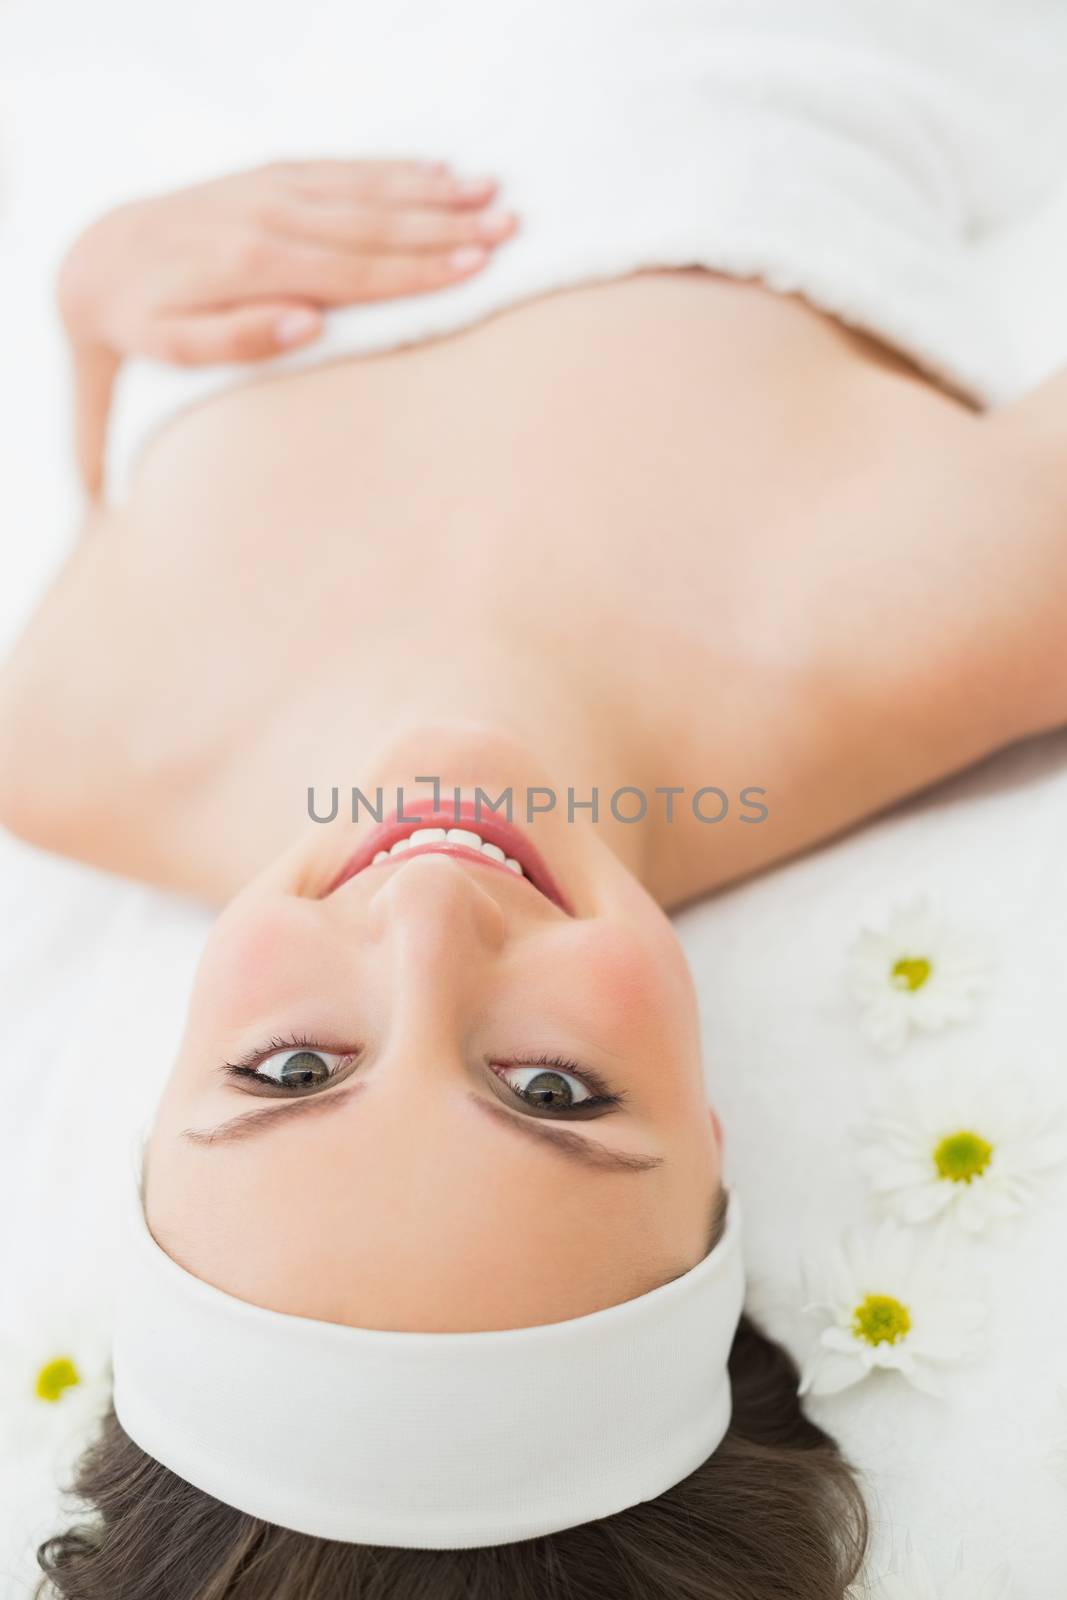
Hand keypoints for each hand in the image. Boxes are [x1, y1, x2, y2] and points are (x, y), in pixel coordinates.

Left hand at [57, 157, 516, 364]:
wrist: (100, 259)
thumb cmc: (144, 321)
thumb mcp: (173, 348)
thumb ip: (237, 340)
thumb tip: (309, 326)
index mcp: (250, 264)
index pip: (352, 270)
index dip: (418, 271)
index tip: (474, 269)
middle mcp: (266, 215)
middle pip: (371, 224)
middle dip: (444, 227)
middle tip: (508, 228)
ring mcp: (269, 187)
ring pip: (364, 188)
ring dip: (432, 192)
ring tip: (491, 194)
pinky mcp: (270, 174)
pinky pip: (342, 168)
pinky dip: (392, 169)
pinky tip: (437, 170)